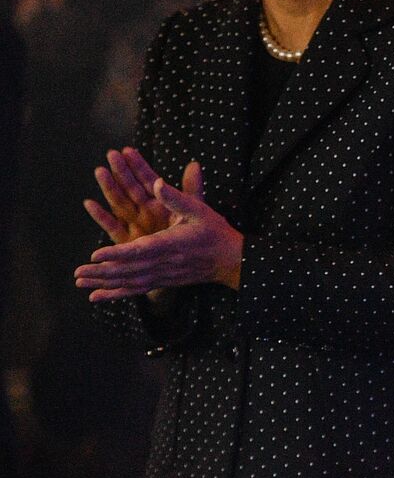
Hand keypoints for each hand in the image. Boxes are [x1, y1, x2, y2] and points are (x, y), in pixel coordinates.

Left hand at [76, 152, 242, 299]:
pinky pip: (137, 290)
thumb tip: (155, 181)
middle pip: (131, 270)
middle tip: (78, 272)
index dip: (119, 254)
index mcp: (173, 243)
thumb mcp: (199, 209)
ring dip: (104, 283)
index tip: (97, 255)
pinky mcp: (164, 282)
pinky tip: (96, 296)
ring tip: (80, 282)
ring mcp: (165, 275)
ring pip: (130, 282)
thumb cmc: (214, 231)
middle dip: (103, 272)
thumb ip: (176, 197)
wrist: (231, 259)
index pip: (142, 250)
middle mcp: (166, 263)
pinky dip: (116, 294)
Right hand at [83, 147, 185, 248]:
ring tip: (100, 171)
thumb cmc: (188, 236)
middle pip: (130, 187)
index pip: (147, 179)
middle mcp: (144, 211)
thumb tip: (194, 164)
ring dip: (109, 187)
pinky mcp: (127, 239)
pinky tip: (90, 203)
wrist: (182, 262)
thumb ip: (191, 188)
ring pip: (119, 202)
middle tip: (112, 153)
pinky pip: (112, 226)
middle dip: (121, 171)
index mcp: (160, 202)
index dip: (138, 165)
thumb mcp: (192, 210)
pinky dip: (101, 216)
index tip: (128, 149)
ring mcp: (135, 223)